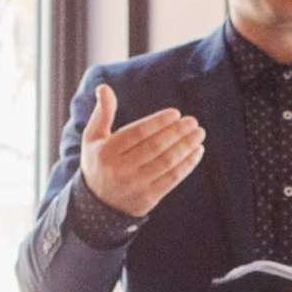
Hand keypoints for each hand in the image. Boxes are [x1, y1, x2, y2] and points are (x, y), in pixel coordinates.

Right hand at [77, 82, 206, 218]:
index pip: (138, 133)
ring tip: (199, 134)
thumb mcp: (93, 138)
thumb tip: (104, 87)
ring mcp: (135, 185)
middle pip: (155, 147)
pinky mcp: (148, 198)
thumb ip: (102, 113)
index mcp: (107, 151)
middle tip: (193, 122)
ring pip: (166, 162)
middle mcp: (120, 169)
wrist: (98, 204)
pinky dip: (188, 164)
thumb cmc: (99, 163)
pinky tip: (197, 151)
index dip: (158, 122)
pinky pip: (172, 179)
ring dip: (186, 146)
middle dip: (177, 133)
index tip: (176, 113)